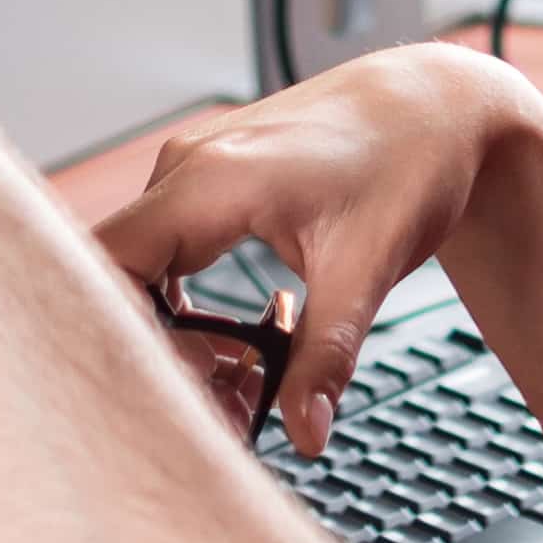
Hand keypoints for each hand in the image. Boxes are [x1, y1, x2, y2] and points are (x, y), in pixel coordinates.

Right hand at [94, 45, 542, 459]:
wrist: (434, 108)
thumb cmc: (405, 161)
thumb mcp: (367, 268)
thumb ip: (326, 356)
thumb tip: (304, 433)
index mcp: (207, 182)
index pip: (109, 264)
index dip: (123, 338)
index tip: (171, 393)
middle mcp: (185, 168)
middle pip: (122, 277)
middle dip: (162, 352)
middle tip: (224, 407)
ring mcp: (192, 169)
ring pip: (144, 268)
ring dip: (178, 335)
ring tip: (239, 383)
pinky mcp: (208, 179)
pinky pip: (168, 250)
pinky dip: (190, 304)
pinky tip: (239, 338)